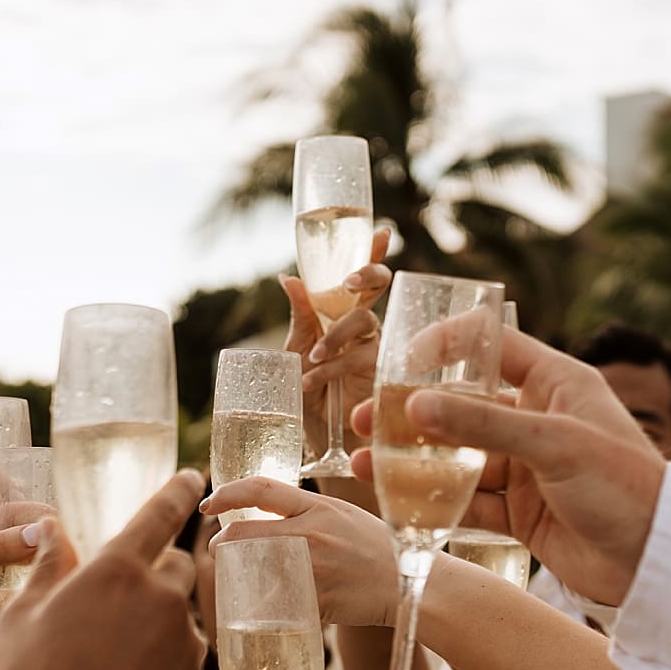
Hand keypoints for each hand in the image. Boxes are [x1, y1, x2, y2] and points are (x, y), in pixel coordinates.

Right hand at [0, 471, 205, 669]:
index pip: (159, 514)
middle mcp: (161, 597)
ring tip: (111, 662)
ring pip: (177, 617)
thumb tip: (47, 529)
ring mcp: (182, 640)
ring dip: (155, 625)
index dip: (177, 491)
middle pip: (177, 568)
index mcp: (118, 570)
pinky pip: (181, 657)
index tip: (193, 475)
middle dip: (156, 576)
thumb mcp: (24, 615)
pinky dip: (161, 662)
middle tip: (119, 605)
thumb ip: (46, 566)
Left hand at [0, 515, 45, 669]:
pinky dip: (9, 624)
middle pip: (5, 553)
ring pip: (4, 587)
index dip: (26, 520)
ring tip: (52, 588)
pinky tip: (29, 623)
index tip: (57, 522)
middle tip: (64, 556)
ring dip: (23, 589)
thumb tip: (40, 530)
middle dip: (31, 555)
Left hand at [201, 478, 398, 626]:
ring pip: (252, 573)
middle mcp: (312, 534)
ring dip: (236, 577)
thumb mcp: (345, 515)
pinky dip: (263, 609)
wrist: (413, 582)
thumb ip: (309, 512)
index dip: (227, 493)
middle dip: (220, 543)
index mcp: (319, 507)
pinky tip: (261, 610)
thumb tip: (269, 513)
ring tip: (236, 580)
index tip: (208, 502)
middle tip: (218, 549)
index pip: (260, 489)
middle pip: (244, 534)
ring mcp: (313, 569)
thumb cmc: (380, 547)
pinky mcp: (317, 602)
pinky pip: (276, 606)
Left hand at [281, 229, 391, 458]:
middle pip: (378, 287)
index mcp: (341, 314)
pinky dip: (330, 368)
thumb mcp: (295, 349)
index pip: (359, 278)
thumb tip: (288, 278)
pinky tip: (310, 381)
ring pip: (365, 321)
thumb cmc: (308, 393)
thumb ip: (300, 316)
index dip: (373, 253)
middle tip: (349, 282)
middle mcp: (363, 327)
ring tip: (310, 359)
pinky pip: (358, 358)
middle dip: (368, 275)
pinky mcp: (378, 374)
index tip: (382, 231)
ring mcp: (374, 348)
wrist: (316, 438)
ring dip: (334, 336)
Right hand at [351, 329, 665, 606]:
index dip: (446, 344)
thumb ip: (484, 425)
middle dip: (412, 411)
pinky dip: (435, 502)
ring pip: (458, 457)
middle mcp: (537, 420)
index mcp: (556, 383)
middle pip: (462, 405)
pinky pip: (469, 501)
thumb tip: (416, 405)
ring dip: (413, 459)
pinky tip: (397, 503)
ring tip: (365, 462)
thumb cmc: (622, 485)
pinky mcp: (521, 512)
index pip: (491, 344)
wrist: (655, 561)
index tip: (402, 361)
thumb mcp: (554, 444)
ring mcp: (527, 468)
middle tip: (366, 418)